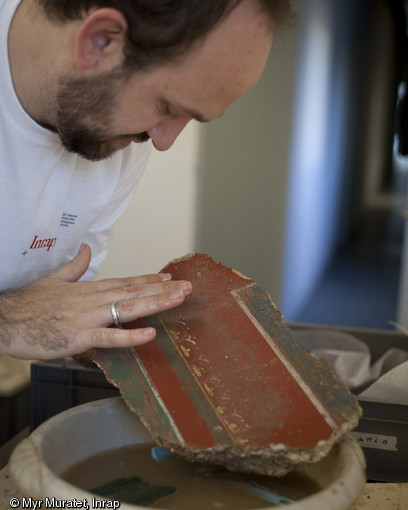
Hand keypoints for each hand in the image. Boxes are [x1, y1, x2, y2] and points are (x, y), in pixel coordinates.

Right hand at [0, 244, 191, 359]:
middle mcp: (93, 300)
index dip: (148, 279)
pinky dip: (130, 335)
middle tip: (187, 287)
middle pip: (133, 292)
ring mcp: (88, 317)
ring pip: (128, 308)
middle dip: (162, 289)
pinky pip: (109, 336)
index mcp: (88, 289)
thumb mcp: (54, 280)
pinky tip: (150, 334)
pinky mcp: (79, 336)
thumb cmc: (28, 304)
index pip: (125, 282)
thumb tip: (88, 250)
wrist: (6, 320)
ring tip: (178, 300)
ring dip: (155, 303)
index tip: (169, 277)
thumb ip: (75, 267)